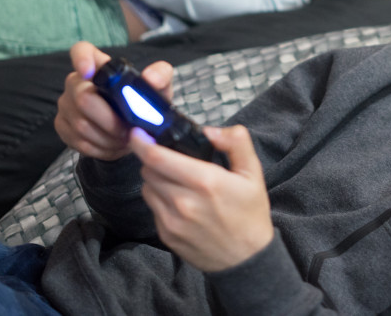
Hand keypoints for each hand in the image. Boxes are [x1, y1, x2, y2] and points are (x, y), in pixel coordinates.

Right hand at [55, 41, 174, 160]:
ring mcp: (66, 104)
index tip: (89, 72)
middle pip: (83, 98)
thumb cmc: (142, 102)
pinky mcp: (62, 126)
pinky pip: (79, 141)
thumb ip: (160, 76)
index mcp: (99, 65)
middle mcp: (76, 81)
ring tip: (125, 139)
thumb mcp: (158, 88)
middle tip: (128, 130)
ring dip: (108, 137)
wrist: (132, 130)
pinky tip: (114, 146)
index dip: (81, 59)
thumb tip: (150, 78)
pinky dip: (101, 148)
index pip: (81, 51)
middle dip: (110, 120)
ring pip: (81, 125)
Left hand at [130, 124, 274, 272]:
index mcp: (204, 181)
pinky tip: (179, 202)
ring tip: (175, 181)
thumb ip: (235, 142)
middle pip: (148, 170)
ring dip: (155, 180)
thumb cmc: (249, 213)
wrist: (247, 259)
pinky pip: (153, 208)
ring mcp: (172, 221)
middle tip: (168, 158)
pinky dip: (160, 199)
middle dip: (153, 159)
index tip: (137, 133)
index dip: (141, 142)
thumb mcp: (253, 172)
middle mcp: (183, 202)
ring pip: (147, 188)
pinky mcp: (166, 235)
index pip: (157, 157)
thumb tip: (209, 131)